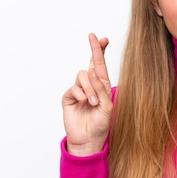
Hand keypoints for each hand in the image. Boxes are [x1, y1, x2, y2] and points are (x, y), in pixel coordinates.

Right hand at [62, 33, 111, 155]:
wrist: (88, 140)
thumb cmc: (101, 124)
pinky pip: (74, 88)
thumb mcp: (107, 106)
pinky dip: (81, 94)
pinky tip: (84, 103)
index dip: (101, 52)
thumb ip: (101, 89)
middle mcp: (91, 86)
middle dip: (95, 49)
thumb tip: (92, 72)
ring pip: (83, 76)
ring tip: (93, 103)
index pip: (102, 66)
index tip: (103, 39)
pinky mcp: (69, 97)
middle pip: (91, 63)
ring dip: (90, 88)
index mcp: (102, 87)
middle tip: (94, 38)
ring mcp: (79, 91)